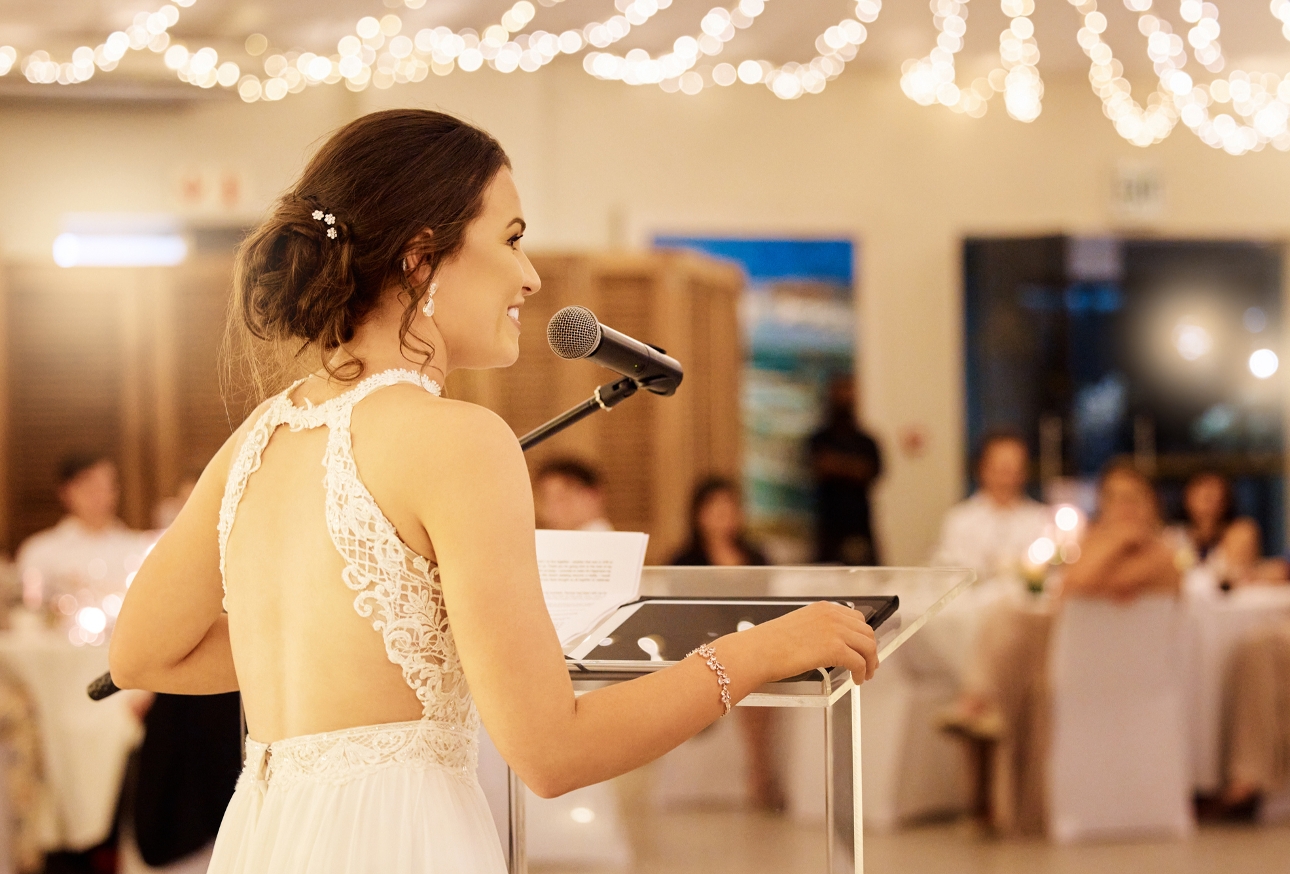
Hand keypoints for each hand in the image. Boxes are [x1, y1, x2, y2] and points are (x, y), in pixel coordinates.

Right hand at [737, 600, 878, 683]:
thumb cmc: (769, 644)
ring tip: (865, 675)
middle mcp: (832, 615)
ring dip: (870, 662)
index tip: (863, 648)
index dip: (863, 636)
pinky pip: (859, 662)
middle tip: (869, 664)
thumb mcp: (797, 627)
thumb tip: (827, 646)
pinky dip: (862, 673)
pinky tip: (857, 680)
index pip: (856, 618)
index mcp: (823, 608)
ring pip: (868, 646)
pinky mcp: (834, 649)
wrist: (758, 651)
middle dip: (870, 650)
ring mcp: (834, 630)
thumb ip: (816, 630)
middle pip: (866, 632)